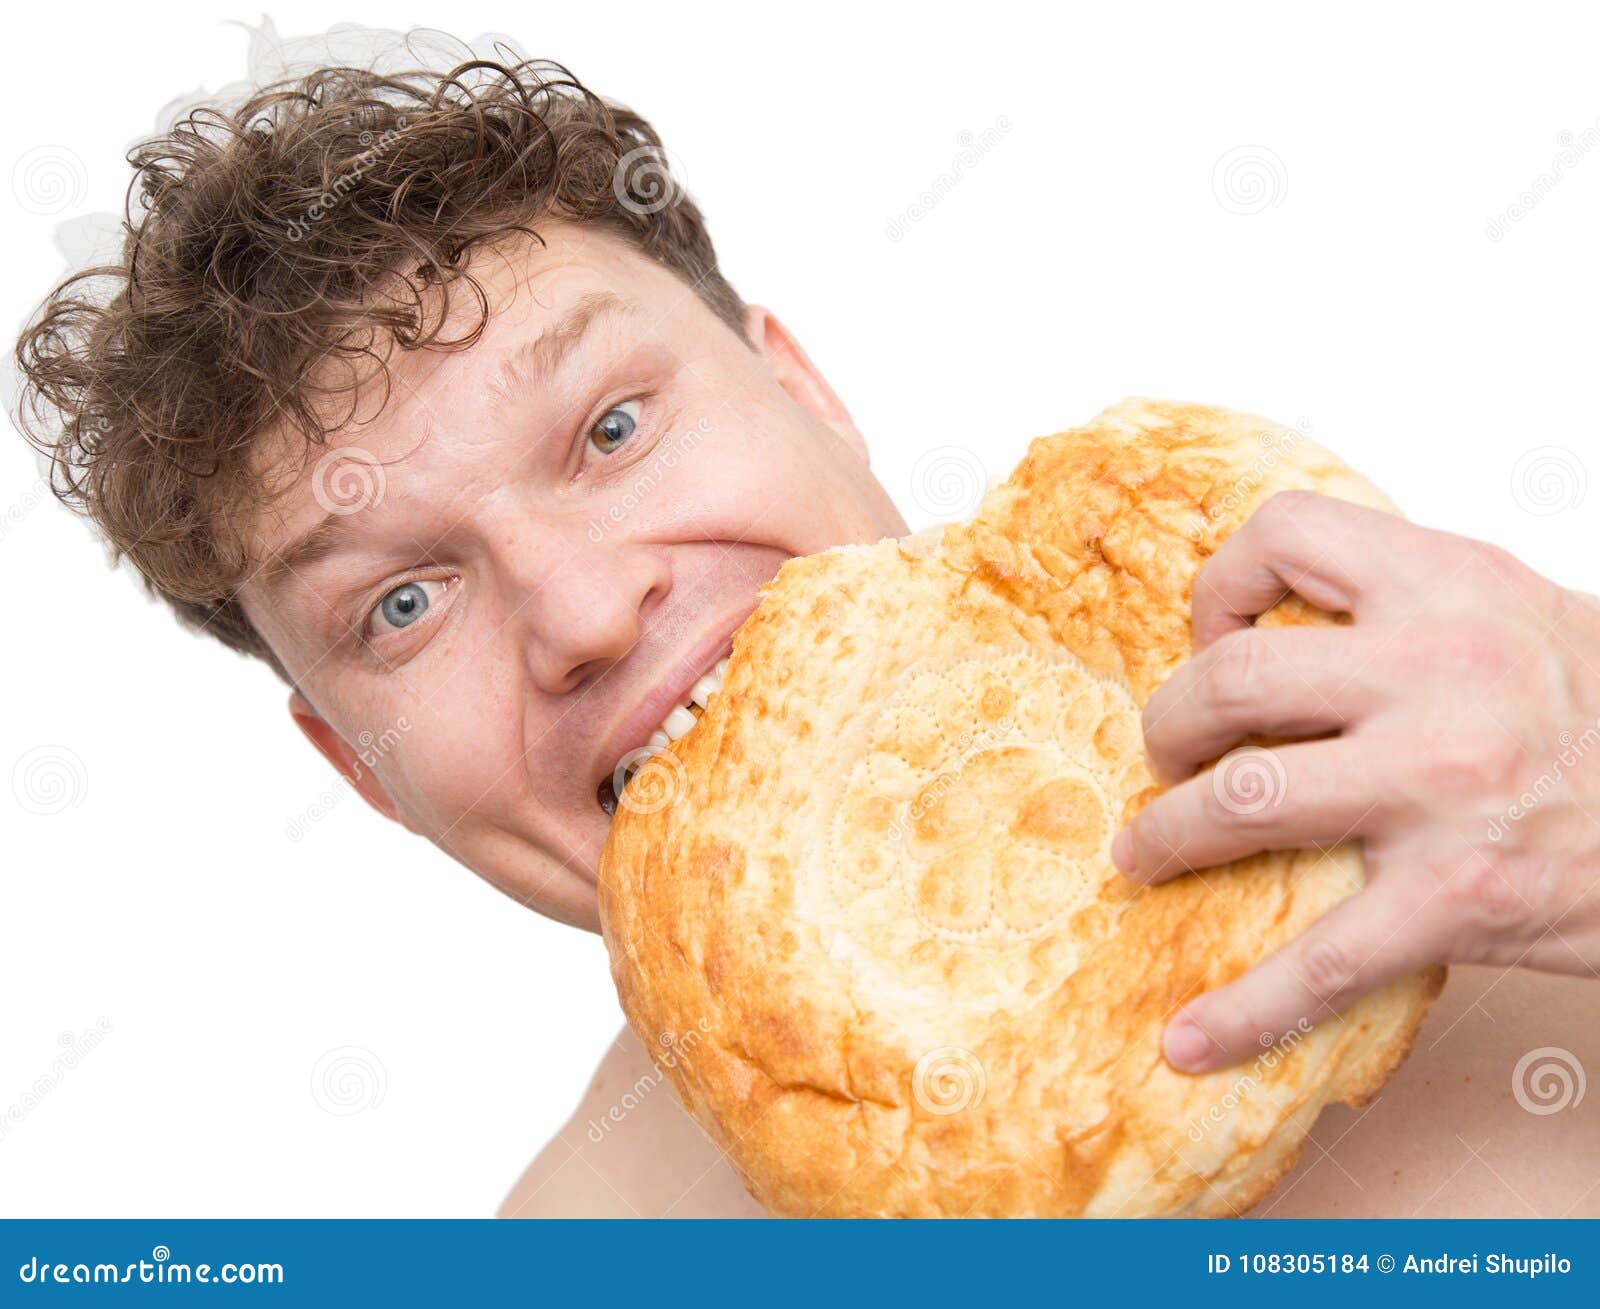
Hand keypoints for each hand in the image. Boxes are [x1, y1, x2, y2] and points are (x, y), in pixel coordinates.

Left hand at [1111, 490, 1599, 1072]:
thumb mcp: (1516, 614)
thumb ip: (1401, 609)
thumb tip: (1272, 630)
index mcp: (1450, 586)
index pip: (1287, 534)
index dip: (1222, 585)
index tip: (1212, 639)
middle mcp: (1440, 673)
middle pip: (1231, 679)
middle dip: (1167, 725)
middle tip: (1164, 757)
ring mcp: (1441, 787)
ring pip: (1240, 801)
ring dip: (1164, 835)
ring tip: (1144, 853)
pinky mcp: (1456, 898)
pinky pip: (1317, 963)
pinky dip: (1242, 1011)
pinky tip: (1191, 1040)